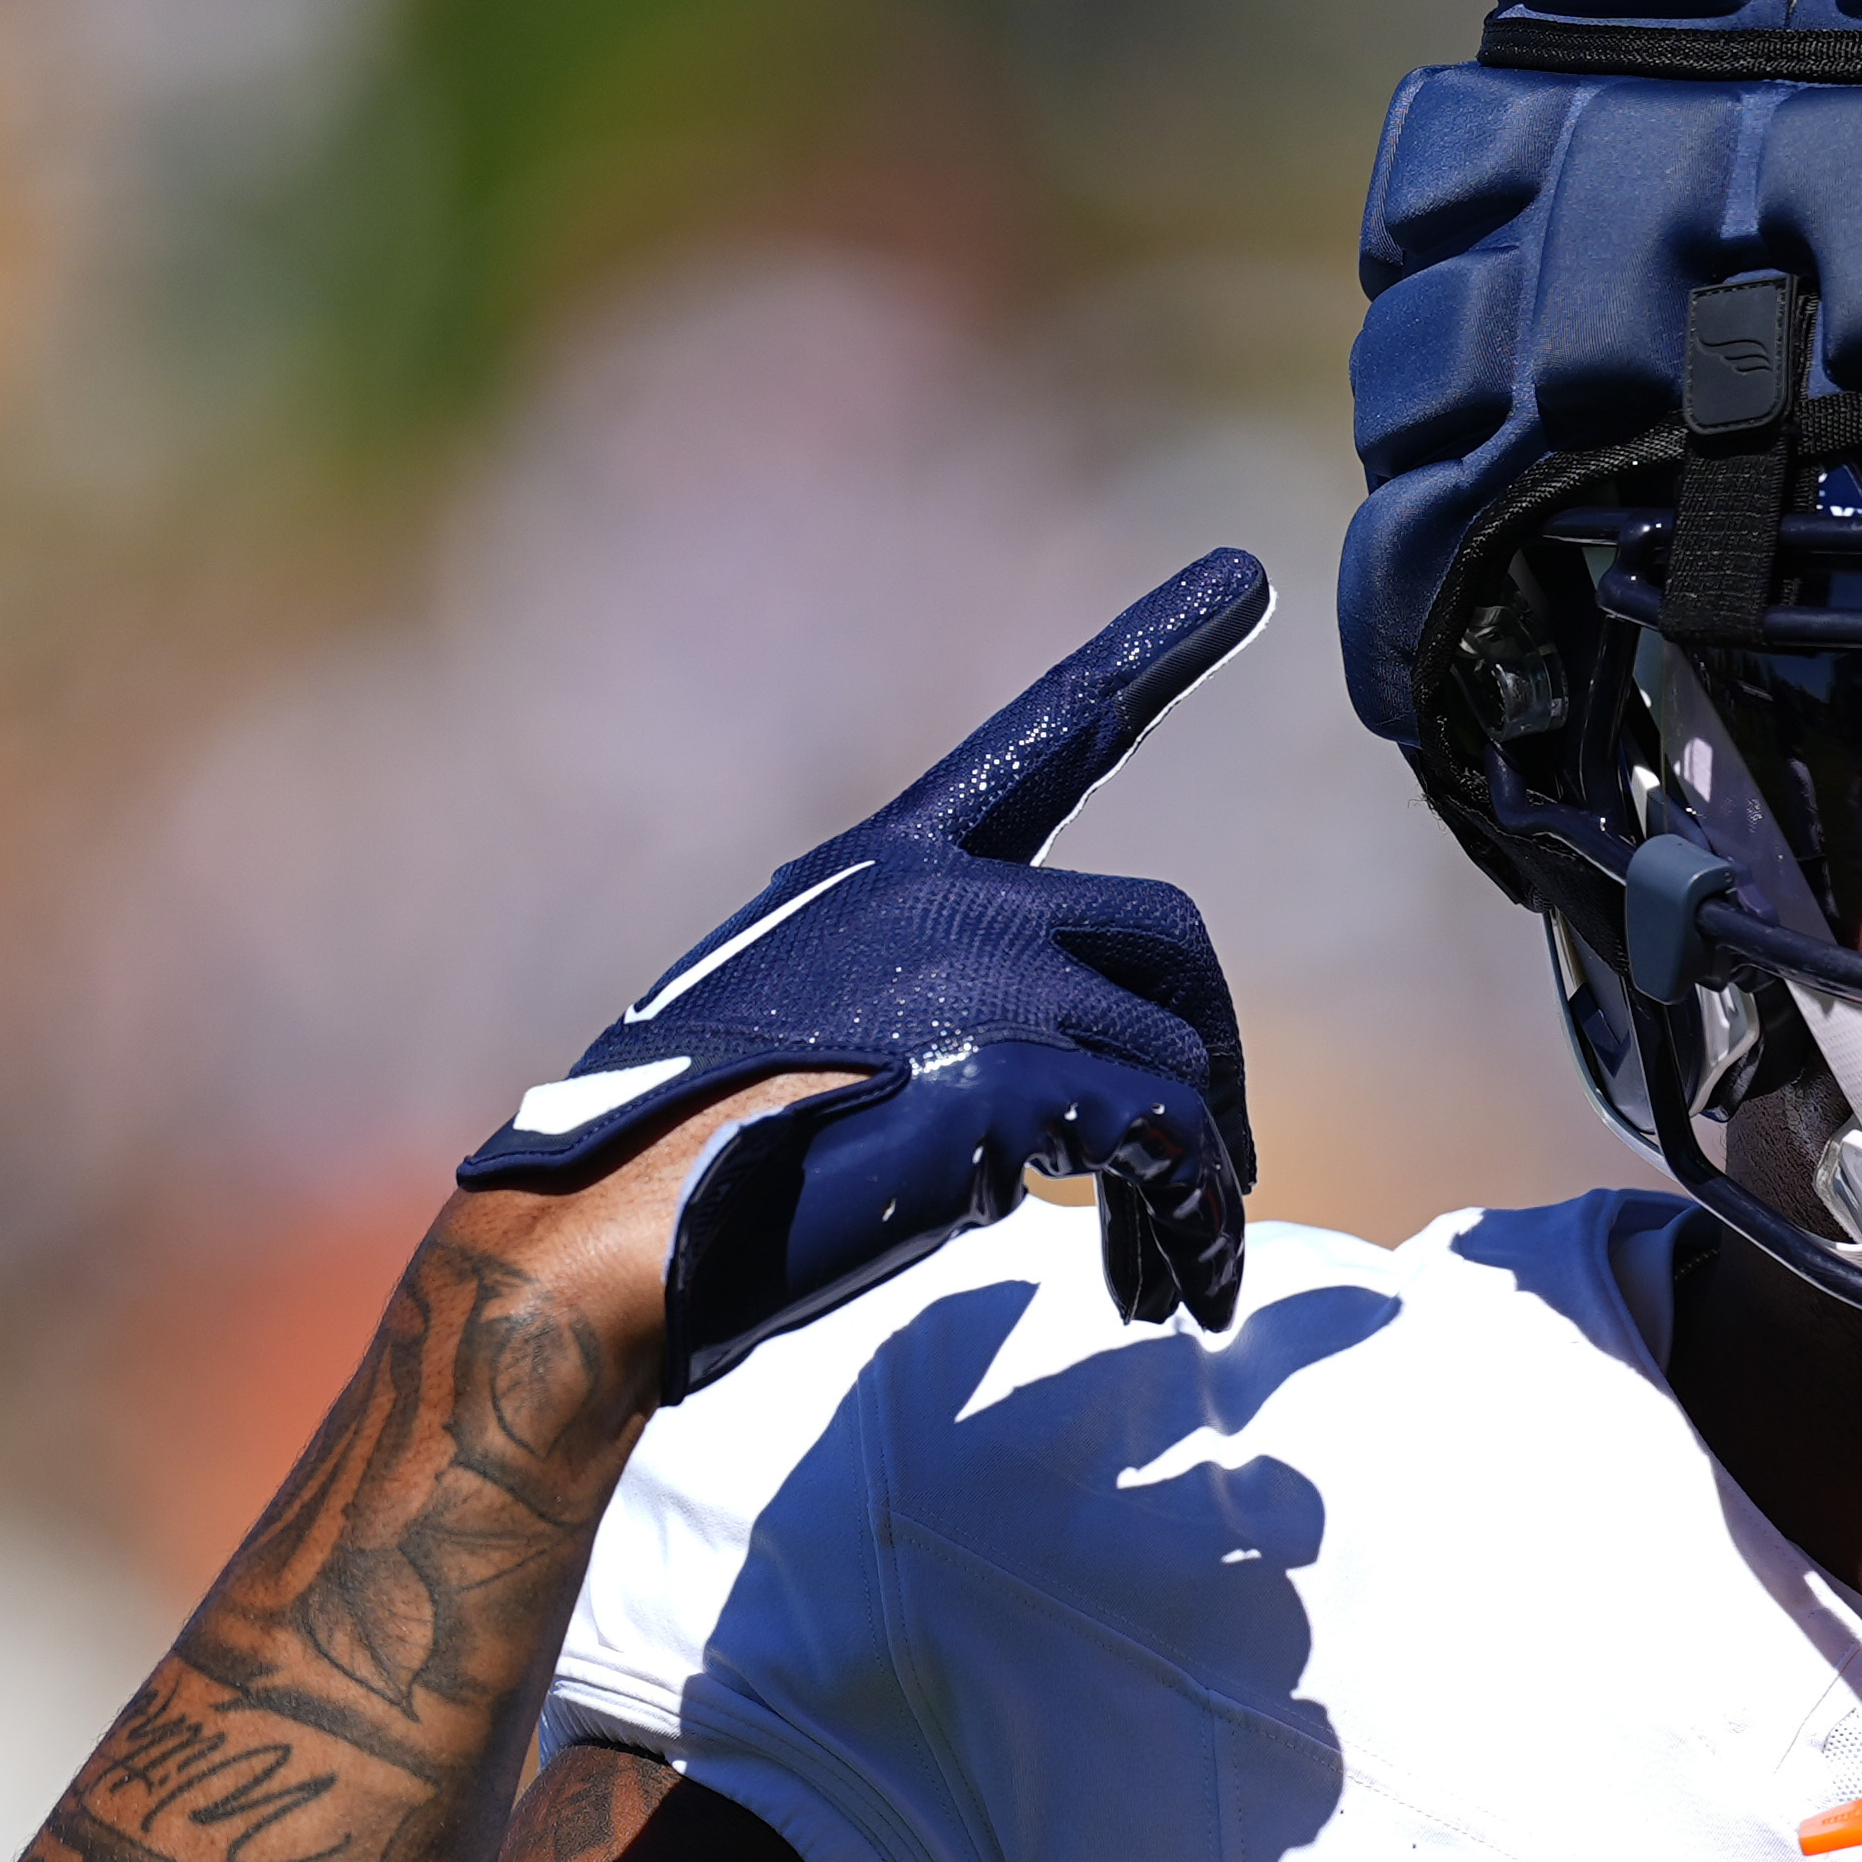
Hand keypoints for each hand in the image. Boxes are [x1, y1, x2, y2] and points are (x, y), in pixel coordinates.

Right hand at [459, 550, 1270, 1392]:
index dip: (1154, 646)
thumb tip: (1059, 1101)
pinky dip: (1191, 1218)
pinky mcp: (997, 1073)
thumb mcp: (825, 1039)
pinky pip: (1162, 1138)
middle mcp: (940, 894)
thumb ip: (945, 1016)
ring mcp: (970, 974)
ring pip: (1177, 1062)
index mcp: (889, 866)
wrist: (611, 1238)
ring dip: (1199, 1182)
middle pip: (1170, 936)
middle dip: (1214, 1059)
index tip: (1251, 575)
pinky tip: (1171, 1286)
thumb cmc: (704, 1162)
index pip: (1048, 731)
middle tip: (1222, 1175)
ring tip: (1172, 1280)